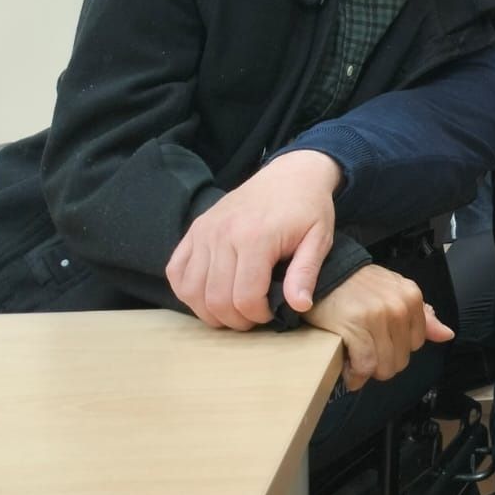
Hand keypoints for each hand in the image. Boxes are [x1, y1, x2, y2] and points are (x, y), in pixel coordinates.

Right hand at [166, 151, 342, 329]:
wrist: (291, 174)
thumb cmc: (308, 208)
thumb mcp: (319, 239)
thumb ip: (306, 273)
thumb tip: (299, 306)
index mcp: (256, 238)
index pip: (245, 297)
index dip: (258, 315)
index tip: (272, 313)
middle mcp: (222, 234)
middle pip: (216, 299)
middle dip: (235, 320)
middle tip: (253, 317)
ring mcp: (204, 231)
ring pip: (191, 290)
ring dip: (210, 311)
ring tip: (233, 310)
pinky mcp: (195, 229)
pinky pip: (176, 270)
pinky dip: (186, 291)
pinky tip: (208, 294)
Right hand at [304, 265, 453, 389]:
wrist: (325, 272)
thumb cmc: (358, 285)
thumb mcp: (395, 292)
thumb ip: (423, 316)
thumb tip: (447, 334)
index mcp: (412, 297)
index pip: (417, 344)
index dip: (397, 349)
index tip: (381, 344)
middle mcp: (399, 307)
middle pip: (401, 359)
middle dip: (382, 363)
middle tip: (365, 352)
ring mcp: (378, 317)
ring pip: (384, 366)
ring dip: (367, 372)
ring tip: (355, 360)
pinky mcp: (356, 327)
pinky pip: (364, 365)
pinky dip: (355, 375)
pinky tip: (348, 369)